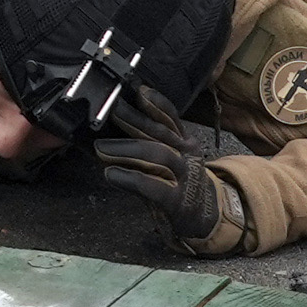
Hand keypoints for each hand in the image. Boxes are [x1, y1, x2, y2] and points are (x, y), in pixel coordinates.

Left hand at [91, 94, 240, 257]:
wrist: (205, 217)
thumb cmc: (178, 183)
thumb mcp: (170, 158)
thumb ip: (149, 142)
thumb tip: (114, 125)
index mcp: (185, 141)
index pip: (171, 117)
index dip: (155, 103)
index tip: (138, 90)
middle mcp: (187, 155)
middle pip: (160, 132)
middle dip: (133, 120)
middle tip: (110, 113)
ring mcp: (184, 177)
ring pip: (157, 155)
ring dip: (126, 148)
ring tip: (101, 148)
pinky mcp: (176, 200)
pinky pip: (151, 186)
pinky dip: (129, 178)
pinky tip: (111, 174)